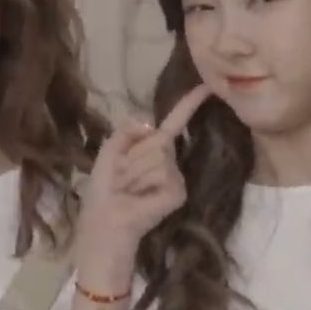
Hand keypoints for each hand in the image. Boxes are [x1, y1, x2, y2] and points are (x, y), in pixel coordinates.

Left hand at [74, 85, 211, 284]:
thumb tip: (151, 123)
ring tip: (128, 189)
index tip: (206, 87)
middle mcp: (169, 161)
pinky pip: (162, 172)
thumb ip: (126, 130)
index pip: (174, 123)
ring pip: (157, 155)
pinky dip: (144, 183)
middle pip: (158, 138)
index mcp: (153, 149)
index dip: (188, 105)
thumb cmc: (104, 190)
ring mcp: (176, 177)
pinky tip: (140, 198)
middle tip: (122, 178)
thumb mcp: (109, 152)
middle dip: (133, 155)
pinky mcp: (178, 192)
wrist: (105, 222)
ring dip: (134, 171)